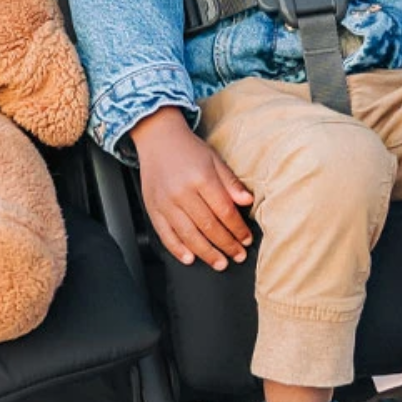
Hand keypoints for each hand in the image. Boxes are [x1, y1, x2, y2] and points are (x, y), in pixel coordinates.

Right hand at [132, 107, 253, 269]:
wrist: (157, 138)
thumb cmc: (189, 149)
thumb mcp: (215, 160)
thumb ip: (231, 183)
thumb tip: (248, 201)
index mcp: (201, 178)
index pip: (224, 211)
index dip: (238, 229)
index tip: (246, 239)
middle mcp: (182, 192)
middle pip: (208, 226)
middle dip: (226, 244)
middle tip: (238, 256)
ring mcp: (165, 202)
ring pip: (188, 235)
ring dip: (206, 253)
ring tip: (220, 263)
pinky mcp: (153, 208)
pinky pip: (165, 234)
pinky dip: (177, 249)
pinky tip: (190, 258)